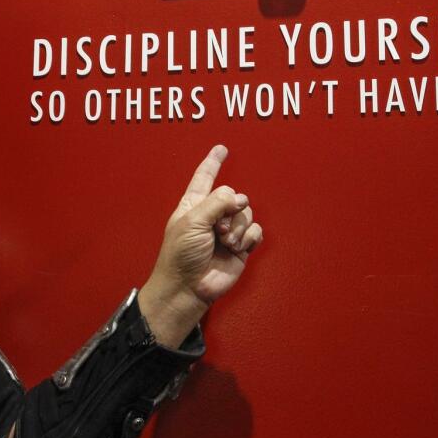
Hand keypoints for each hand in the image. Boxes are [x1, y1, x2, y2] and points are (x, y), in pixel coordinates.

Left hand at [139, 145, 262, 346]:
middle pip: (233, 196)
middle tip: (217, 228)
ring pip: (246, 213)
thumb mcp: (192, 221)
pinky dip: (249, 237)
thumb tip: (239, 199)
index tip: (221, 149)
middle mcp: (211, 215)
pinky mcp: (241, 246)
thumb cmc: (181, 255)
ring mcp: (227, 231)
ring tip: (225, 242)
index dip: (213, 163)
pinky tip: (237, 247)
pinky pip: (256, 230)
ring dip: (238, 226)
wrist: (189, 287)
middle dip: (230, 209)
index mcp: (194, 205)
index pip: (204, 178)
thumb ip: (216, 203)